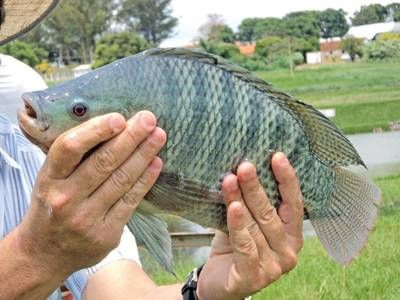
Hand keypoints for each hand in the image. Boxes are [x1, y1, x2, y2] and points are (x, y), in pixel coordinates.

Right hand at [15, 111, 165, 279]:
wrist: (44, 255)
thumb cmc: (52, 207)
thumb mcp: (51, 179)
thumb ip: (74, 158)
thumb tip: (112, 126)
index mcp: (49, 179)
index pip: (69, 148)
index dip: (95, 130)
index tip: (119, 118)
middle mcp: (65, 198)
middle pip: (103, 162)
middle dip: (130, 138)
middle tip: (149, 119)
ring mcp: (86, 219)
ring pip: (121, 180)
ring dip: (143, 155)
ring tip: (159, 136)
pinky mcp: (106, 234)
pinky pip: (130, 201)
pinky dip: (145, 180)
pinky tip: (156, 163)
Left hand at [197, 153, 303, 299]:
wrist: (218, 284)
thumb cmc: (234, 248)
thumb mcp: (245, 223)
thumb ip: (249, 203)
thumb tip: (241, 169)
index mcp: (292, 236)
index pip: (294, 204)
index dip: (286, 179)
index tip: (276, 156)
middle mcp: (288, 252)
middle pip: (271, 213)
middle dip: (256, 186)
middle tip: (244, 166)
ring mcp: (274, 267)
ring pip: (256, 226)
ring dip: (241, 199)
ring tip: (230, 179)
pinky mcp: (254, 278)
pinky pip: (245, 245)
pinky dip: (238, 224)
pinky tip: (233, 206)